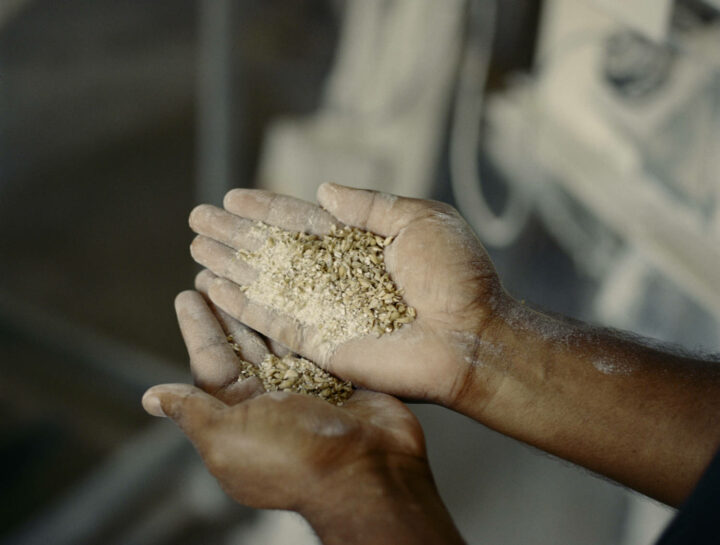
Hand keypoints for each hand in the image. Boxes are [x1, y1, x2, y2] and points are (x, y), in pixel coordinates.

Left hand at [142, 284, 428, 513]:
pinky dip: (306, 317)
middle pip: (245, 346)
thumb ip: (192, 411)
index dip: (200, 328)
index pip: (211, 364)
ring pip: (280, 339)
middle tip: (220, 271)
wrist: (366, 473)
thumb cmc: (291, 458)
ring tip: (253, 271)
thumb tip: (150, 399)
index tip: (188, 293)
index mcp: (237, 417)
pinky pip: (318, 341)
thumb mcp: (227, 438)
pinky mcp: (340, 379)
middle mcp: (270, 402)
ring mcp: (307, 389)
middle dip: (230, 308)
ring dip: (265, 306)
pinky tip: (299, 289)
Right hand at [188, 183, 507, 407]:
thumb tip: (323, 189)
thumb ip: (368, 205)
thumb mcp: (418, 219)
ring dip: (230, 266)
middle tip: (197, 219)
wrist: (472, 335)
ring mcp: (327, 311)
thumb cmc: (456, 275)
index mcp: (360, 243)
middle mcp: (338, 276)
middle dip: (237, 234)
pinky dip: (242, 306)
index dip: (266, 208)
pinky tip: (212, 286)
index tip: (232, 197)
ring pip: (266, 284)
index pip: (302, 221)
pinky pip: (273, 323)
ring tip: (195, 248)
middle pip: (275, 251)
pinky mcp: (322, 345)